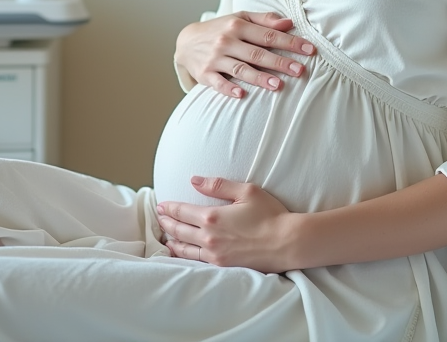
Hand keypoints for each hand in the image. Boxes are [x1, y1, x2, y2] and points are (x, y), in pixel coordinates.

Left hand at [156, 177, 297, 272]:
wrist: (286, 242)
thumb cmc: (270, 214)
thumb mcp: (246, 191)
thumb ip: (218, 185)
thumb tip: (194, 180)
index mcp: (212, 217)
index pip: (182, 211)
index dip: (169, 208)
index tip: (161, 205)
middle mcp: (209, 237)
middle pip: (179, 230)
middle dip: (167, 223)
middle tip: (159, 218)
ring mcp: (215, 254)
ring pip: (185, 248)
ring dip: (172, 241)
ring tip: (166, 237)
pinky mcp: (223, 266)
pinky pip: (196, 261)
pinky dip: (184, 256)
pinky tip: (182, 254)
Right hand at [174, 12, 314, 97]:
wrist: (186, 42)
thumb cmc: (221, 30)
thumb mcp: (240, 18)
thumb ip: (264, 20)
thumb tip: (289, 23)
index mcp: (238, 26)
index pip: (268, 35)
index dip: (290, 42)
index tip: (309, 50)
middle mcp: (227, 41)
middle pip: (257, 53)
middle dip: (279, 62)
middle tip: (300, 70)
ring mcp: (215, 58)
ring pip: (240, 69)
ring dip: (259, 78)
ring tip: (278, 86)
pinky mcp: (205, 74)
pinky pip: (218, 83)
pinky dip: (228, 89)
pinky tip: (241, 95)